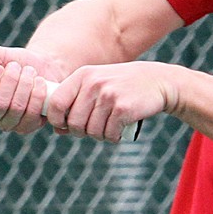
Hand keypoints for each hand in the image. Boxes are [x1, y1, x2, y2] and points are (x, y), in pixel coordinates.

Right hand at [0, 44, 61, 133]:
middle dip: (11, 80)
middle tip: (16, 67)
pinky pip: (32, 115)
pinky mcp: (29, 125)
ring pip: (16, 109)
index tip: (0, 68)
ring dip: (25, 84)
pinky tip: (39, 83)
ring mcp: (10, 124)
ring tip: (29, 72)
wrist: (39, 65)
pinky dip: (38, 94)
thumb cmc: (12, 61)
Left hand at [48, 62, 181, 142]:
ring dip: (100, 135)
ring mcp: (108, 95)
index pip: (55, 102)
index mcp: (82, 76)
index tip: (65, 125)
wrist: (157, 81)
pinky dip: (114, 136)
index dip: (56, 119)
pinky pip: (109, 134)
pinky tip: (120, 128)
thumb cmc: (122, 87)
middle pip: (73, 122)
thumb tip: (57, 129)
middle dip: (82, 132)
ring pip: (91, 131)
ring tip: (110, 126)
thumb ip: (76, 104)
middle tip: (95, 128)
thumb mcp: (97, 87)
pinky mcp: (123, 108)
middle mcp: (93, 84)